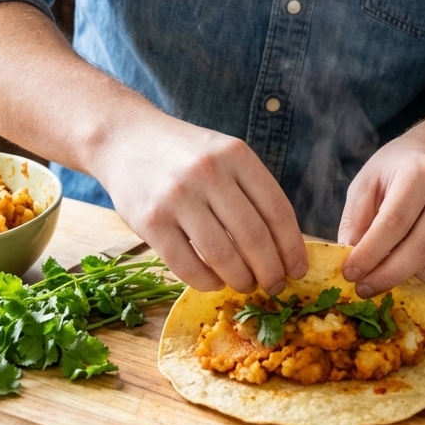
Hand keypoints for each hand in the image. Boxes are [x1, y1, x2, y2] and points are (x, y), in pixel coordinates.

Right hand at [94, 112, 307, 295]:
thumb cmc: (185, 153)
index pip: (277, 210)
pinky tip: (214, 281)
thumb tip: (283, 247)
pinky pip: (187, 265)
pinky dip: (207, 281)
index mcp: (236, 154)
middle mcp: (209, 172)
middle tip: (274, 286)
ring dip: (240, 279)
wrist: (126, 139)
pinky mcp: (151, 221)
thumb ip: (250, 190)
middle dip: (270, 270)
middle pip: (253, 236)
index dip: (292, 247)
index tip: (297, 269)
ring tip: (245, 285)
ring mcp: (178, 197)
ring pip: (222, 255)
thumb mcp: (223, 154)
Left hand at [337, 128, 424, 296]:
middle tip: (364, 288)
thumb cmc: (399, 170)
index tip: (349, 273)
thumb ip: (355, 217)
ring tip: (393, 270)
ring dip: (414, 278)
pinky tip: (420, 269)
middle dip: (388, 275)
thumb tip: (350, 257)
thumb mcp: (368, 180)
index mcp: (421, 171)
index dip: (370, 253)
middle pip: (421, 247)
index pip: (394, 222)